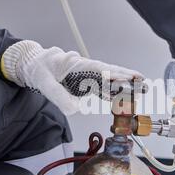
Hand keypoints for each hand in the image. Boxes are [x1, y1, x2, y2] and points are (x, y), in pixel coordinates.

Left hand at [1, 40, 143, 114]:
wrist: (32, 64)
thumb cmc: (38, 69)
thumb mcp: (45, 83)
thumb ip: (59, 96)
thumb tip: (75, 110)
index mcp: (76, 64)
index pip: (99, 69)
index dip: (114, 74)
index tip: (128, 78)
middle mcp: (85, 67)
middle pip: (109, 71)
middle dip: (127, 77)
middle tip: (143, 82)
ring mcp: (86, 74)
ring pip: (109, 78)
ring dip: (124, 83)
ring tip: (140, 87)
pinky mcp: (85, 81)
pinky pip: (102, 85)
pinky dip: (113, 90)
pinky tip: (122, 96)